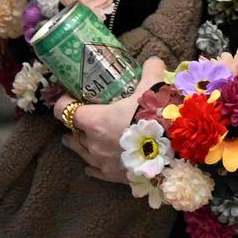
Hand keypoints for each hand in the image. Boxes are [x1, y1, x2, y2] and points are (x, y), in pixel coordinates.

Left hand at [61, 58, 169, 183]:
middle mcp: (93, 143)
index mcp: (95, 120)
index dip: (63, 101)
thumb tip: (153, 60)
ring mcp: (102, 162)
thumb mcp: (153, 87)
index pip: (65, 110)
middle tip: (80, 117)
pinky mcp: (113, 176)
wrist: (174, 153)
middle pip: (72, 133)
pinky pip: (95, 171)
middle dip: (74, 124)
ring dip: (80, 144)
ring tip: (78, 138)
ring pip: (81, 152)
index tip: (68, 96)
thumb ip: (150, 70)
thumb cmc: (156, 117)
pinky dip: (92, 166)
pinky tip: (91, 166)